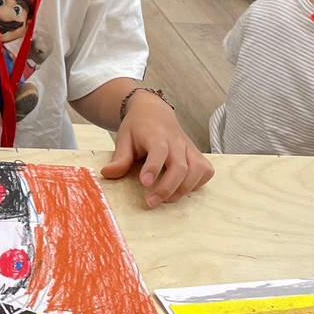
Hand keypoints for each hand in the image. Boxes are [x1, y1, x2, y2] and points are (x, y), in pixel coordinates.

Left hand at [100, 90, 213, 207]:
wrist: (154, 111)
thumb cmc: (138, 127)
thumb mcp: (124, 138)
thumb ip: (120, 158)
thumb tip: (107, 174)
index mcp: (156, 135)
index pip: (159, 150)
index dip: (153, 167)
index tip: (145, 183)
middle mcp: (176, 141)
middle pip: (180, 165)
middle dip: (168, 187)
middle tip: (152, 202)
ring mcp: (189, 147)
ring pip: (197, 169)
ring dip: (184, 188)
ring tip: (167, 200)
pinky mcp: (197, 154)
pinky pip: (206, 170)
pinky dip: (198, 182)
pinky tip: (183, 188)